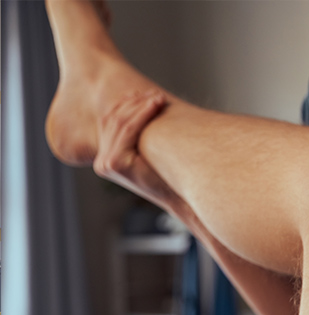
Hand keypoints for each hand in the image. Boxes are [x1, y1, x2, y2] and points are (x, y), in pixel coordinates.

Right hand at [93, 90, 172, 205]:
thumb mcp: (148, 153)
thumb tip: (143, 104)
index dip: (126, 104)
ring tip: (158, 97)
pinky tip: (154, 106)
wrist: (177, 197)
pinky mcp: (115, 163)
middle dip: (134, 103)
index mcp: (105, 158)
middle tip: (154, 93)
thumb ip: (138, 136)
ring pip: (121, 123)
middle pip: (113, 120)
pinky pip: (128, 131)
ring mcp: (106, 163)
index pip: (109, 122)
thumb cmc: (168, 175)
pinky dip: (142, 115)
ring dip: (140, 106)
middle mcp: (102, 162)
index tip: (144, 93)